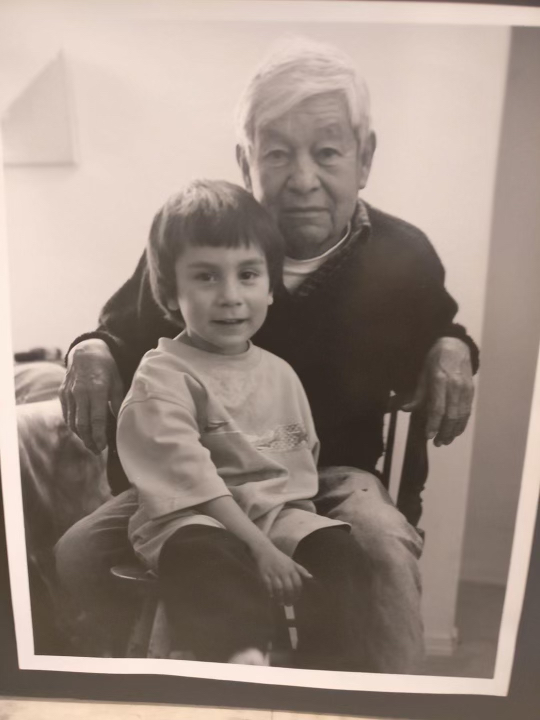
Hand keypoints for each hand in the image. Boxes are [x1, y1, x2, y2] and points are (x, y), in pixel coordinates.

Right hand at [59, 339, 123, 453]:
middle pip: (82, 424)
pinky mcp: (62, 394)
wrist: (86, 352)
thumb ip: (118, 403)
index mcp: (97, 390)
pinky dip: (73, 426)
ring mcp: (69, 394)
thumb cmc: (106, 369)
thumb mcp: (117, 383)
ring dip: (81, 435)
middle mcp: (80, 393)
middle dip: (89, 440)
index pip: (97, 419)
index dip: (99, 435)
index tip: (104, 446)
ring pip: (72, 422)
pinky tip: (81, 432)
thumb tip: (121, 423)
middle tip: (97, 451)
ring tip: (91, 444)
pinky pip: (67, 415)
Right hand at [253, 543, 312, 605]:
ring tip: (281, 603)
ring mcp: (274, 574)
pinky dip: (270, 593)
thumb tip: (311, 577)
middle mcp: (284, 572)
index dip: (297, 593)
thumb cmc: (279, 558)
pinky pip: (268, 587)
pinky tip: (271, 596)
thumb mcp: (292, 562)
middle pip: (289, 588)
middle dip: (289, 599)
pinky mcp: (265, 575)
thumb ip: (301, 570)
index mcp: (291, 569)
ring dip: (280, 598)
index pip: (298, 584)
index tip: (296, 599)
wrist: (264, 550)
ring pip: (279, 589)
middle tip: (289, 604)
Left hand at [402, 337, 473, 446]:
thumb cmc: (435, 360)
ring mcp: (466, 389)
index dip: (433, 424)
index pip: (437, 408)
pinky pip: (468, 411)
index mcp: (440, 380)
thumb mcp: (422, 374)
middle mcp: (455, 386)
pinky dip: (462, 423)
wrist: (456, 346)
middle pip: (451, 415)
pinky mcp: (472, 391)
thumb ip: (417, 394)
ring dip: (454, 431)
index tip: (428, 435)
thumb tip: (405, 409)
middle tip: (437, 443)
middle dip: (444, 432)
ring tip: (446, 440)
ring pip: (461, 416)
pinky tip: (456, 431)